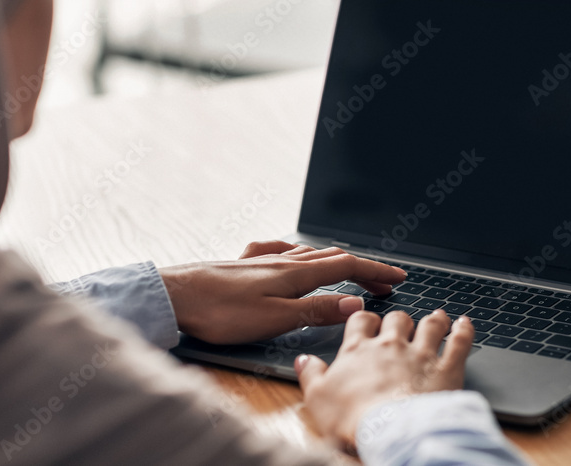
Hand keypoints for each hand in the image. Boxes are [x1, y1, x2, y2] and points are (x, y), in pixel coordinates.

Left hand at [157, 240, 405, 343]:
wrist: (172, 295)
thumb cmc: (219, 312)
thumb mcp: (273, 319)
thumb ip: (315, 311)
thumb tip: (356, 304)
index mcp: (294, 275)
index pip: (346, 268)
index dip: (375, 272)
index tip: (398, 278)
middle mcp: (281, 262)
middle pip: (332, 258)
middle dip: (362, 268)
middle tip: (383, 280)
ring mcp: (260, 261)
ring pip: (308, 254)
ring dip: (335, 260)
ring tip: (349, 268)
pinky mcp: (240, 264)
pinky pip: (280, 251)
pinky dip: (299, 252)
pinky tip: (292, 253)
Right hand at [295, 309, 473, 449]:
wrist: (391, 431)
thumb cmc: (353, 418)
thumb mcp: (318, 399)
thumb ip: (311, 375)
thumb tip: (303, 361)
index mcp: (359, 351)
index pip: (361, 321)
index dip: (366, 319)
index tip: (369, 321)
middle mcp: (391, 346)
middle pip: (397, 319)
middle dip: (400, 319)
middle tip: (401, 323)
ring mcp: (421, 354)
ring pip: (430, 325)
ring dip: (434, 319)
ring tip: (437, 316)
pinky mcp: (447, 369)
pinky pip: (460, 342)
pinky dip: (465, 330)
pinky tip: (466, 323)